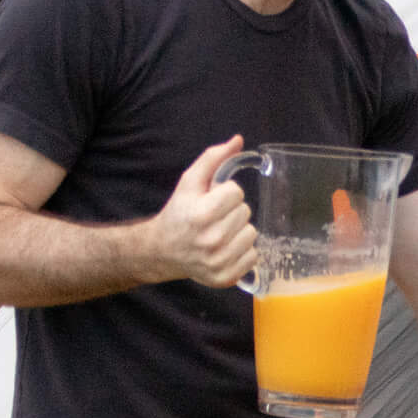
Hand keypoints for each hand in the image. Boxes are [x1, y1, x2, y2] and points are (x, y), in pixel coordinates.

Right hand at [148, 136, 256, 287]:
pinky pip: (253, 256)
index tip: (212, 200)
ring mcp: (219, 262)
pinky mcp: (226, 277)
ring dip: (239, 231)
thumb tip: (239, 140)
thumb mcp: (190, 182)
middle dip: (232, 212)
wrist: (163, 250)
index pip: (236, 193)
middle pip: (246, 213)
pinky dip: (242, 252)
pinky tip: (225, 249)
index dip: (225, 193)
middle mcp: (211, 240)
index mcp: (201, 214)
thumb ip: (213, 159)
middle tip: (215, 218)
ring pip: (252, 234)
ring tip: (220, 233)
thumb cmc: (179, 213)